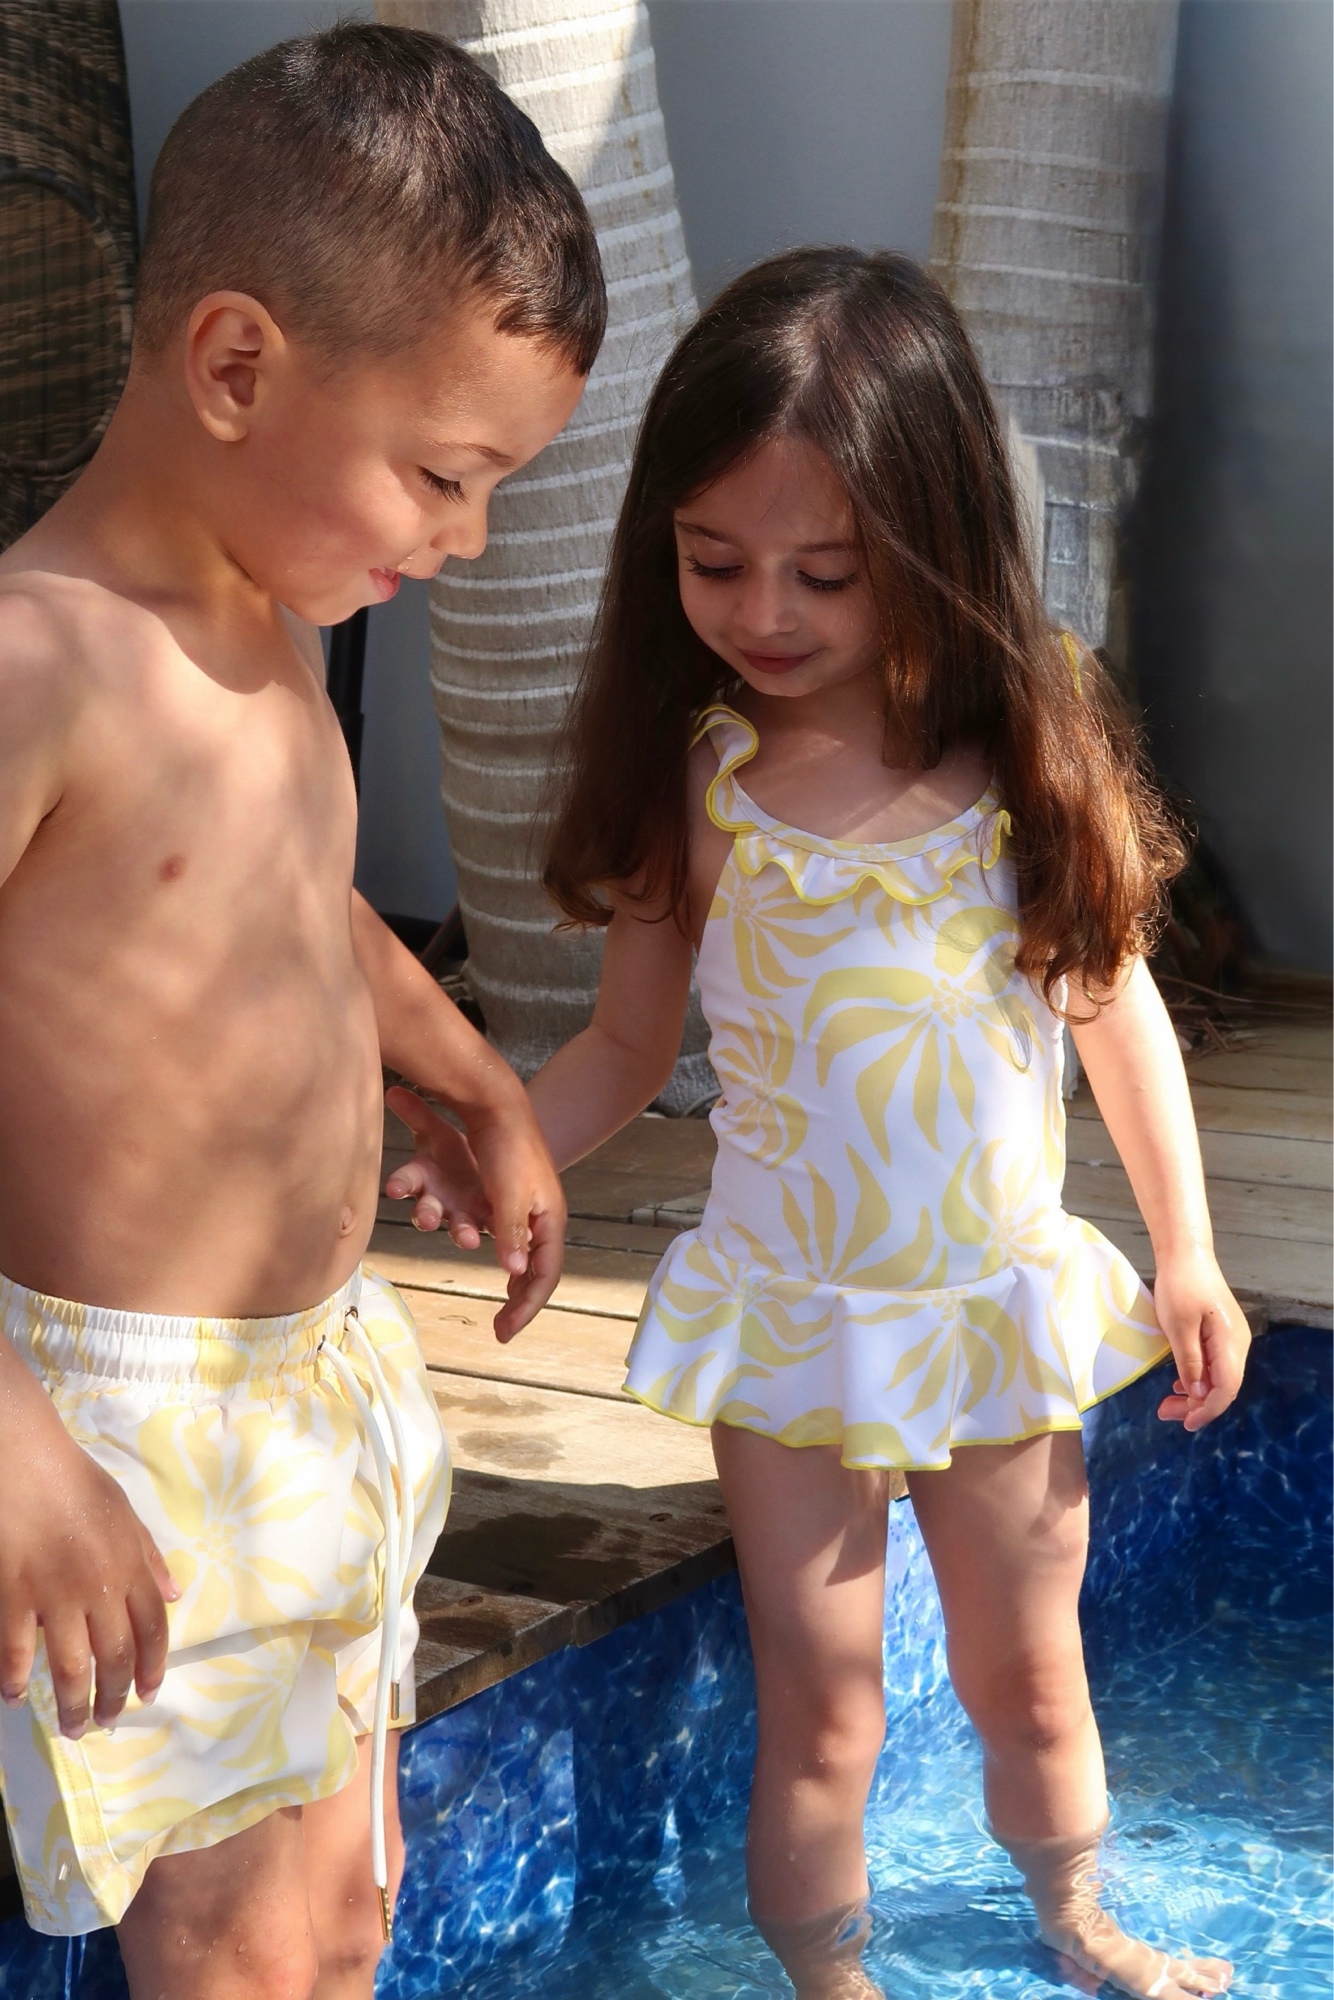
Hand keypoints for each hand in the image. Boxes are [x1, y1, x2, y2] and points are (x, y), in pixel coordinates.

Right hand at [0, 1358, 179, 1736]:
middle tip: (106, 1722)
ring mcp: (54, 1595)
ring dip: (73, 1703)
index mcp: (130, 1567)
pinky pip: (16, 1650)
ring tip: (72, 1727)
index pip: (152, 1629)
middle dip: (114, 1697)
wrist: (26, 1464)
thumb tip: (174, 1596)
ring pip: (70, 1666)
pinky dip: (16, 1679)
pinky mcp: (14, 1596)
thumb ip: (149, 1558)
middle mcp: (99, 1588)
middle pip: (114, 1656)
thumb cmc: (78, 1485)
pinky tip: (17, 1698)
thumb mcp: (126, 1514)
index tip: (148, 1694)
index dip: (153, 1667)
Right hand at [383, 1086, 489, 1249]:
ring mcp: (464, 1214)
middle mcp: (439, 1201)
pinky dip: (501, 1232)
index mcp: (423, 1180)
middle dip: (426, 1217)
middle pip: (428, 1211)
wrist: (487, 1157)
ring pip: (459, 1227)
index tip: (394, 1188)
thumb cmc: (453, 1150)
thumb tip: (392, 1090)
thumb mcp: (435, 1131)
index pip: (406, 1182)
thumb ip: (415, 1114)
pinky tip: (516, 1237)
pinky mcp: (488, 1221)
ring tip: (468, 1238)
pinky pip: (495, 1225)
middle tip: (427, 1220)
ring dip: (462, 1234)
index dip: (400, 1185)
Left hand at [464, 1087, 566, 1343]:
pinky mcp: (512, 1199)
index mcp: (549, 1219)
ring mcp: (529, 1210)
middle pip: (539, 1271)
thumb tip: (514, 1273)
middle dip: (522, 1303)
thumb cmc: (508, 1148)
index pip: (544, 1275)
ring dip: (515, 1285)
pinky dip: (506, 1260)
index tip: (503, 1331)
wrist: (500, 1105)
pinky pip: (513, 1240)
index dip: (525, 1306)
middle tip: (501, 1328)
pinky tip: (499, 1268)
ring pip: (526, 1258)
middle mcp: (543, 1219)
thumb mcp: (507, 1193)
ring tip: (504, 1307)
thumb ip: (511, 1232)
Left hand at [1152, 1248, 1251, 1429]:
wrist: (1186, 1254)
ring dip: (1195, 1394)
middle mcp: (1237, 1344)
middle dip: (1197, 1406)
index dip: (1207, 1410)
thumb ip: (1190, 1362)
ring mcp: (1230, 1338)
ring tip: (1167, 1403)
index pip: (1226, 1388)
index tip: (1185, 1423)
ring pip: (1218, 1377)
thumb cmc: (1179, 1286)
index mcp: (1230, 1342)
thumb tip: (1197, 1394)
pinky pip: (1213, 1364)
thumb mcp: (1178, 1326)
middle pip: (1223, 1386)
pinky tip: (1179, 1384)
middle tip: (1165, 1413)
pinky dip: (1196, 1378)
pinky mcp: (1220, 1333)